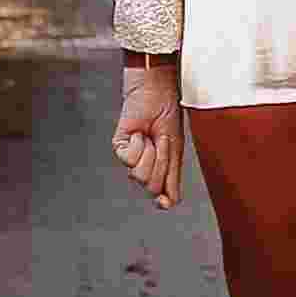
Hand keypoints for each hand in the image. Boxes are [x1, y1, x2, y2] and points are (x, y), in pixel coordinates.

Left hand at [114, 63, 184, 208]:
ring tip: (149, 137)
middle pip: (151, 186)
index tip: (163, 202)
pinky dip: (137, 145)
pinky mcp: (119, 146)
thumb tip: (169, 203)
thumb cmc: (168, 116)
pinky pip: (129, 160)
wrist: (157, 92)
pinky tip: (138, 133)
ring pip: (139, 176)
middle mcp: (146, 167)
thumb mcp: (176, 149)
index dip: (163, 200)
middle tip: (162, 142)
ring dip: (150, 153)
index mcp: (162, 169)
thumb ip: (172, 178)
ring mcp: (132, 158)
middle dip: (161, 163)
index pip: (162, 196)